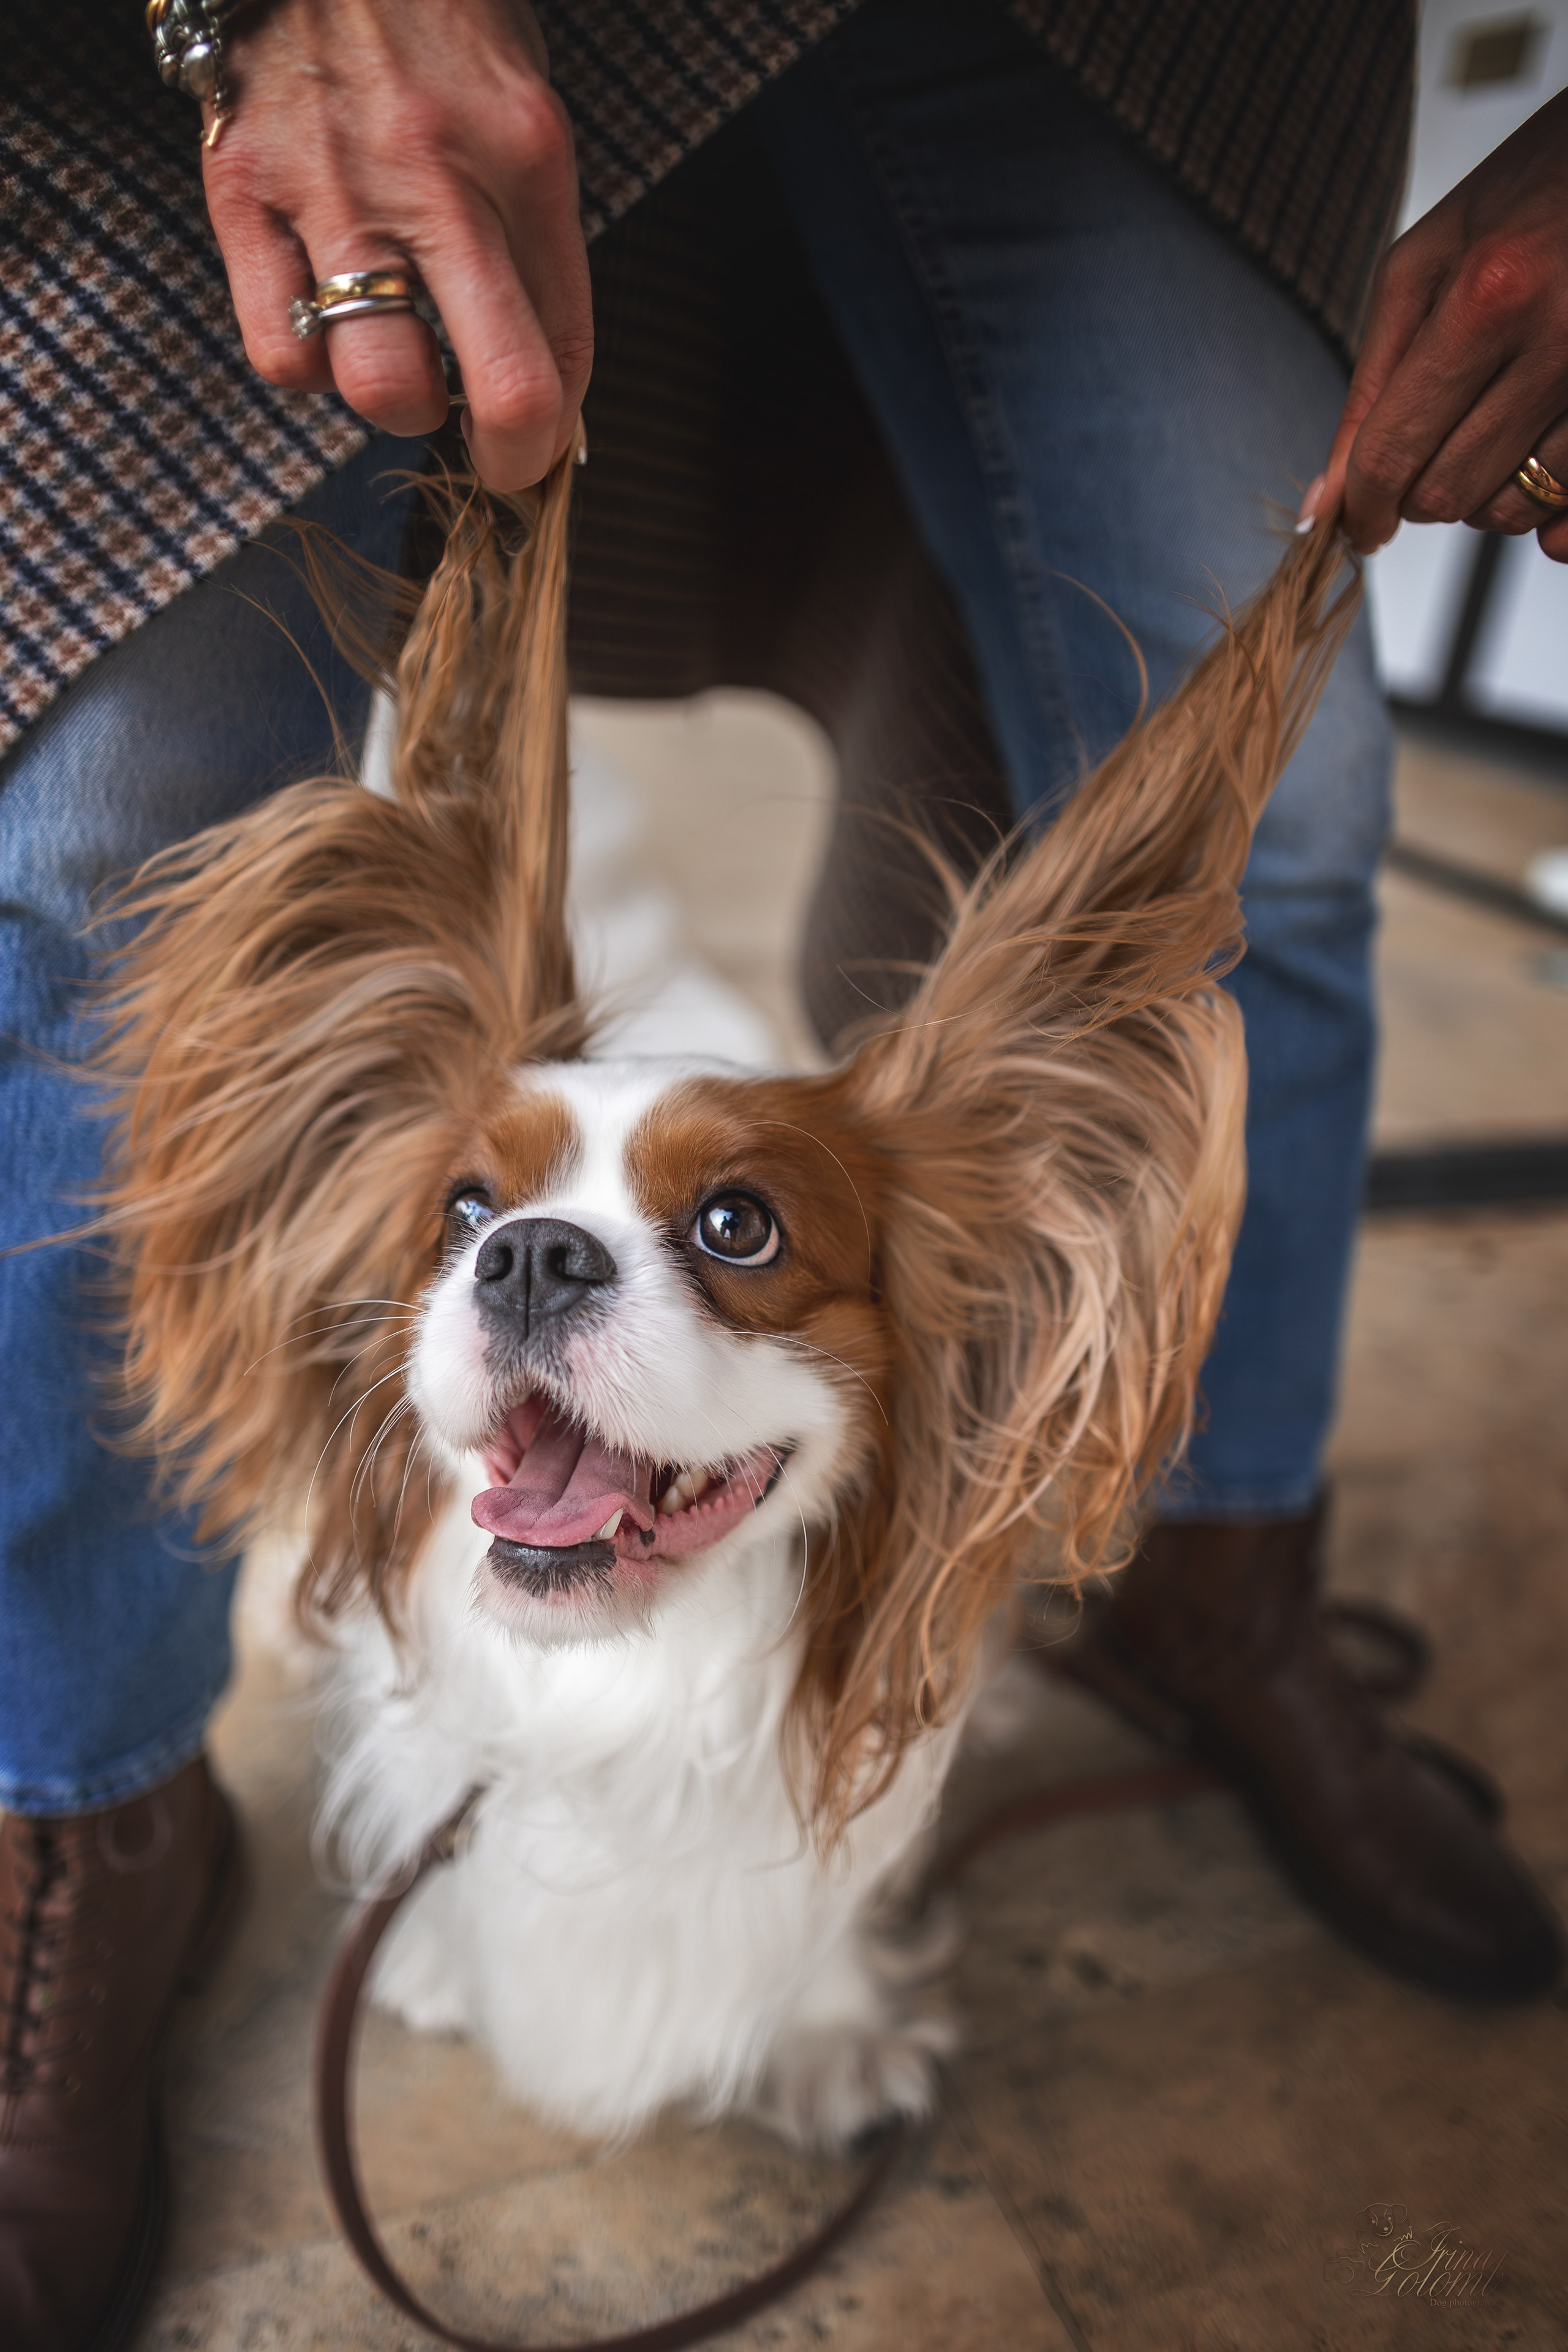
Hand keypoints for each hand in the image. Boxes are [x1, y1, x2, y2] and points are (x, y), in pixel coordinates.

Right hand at [202, 0, 591, 490]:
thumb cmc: (438, 32)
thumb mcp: (526, 124)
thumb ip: (545, 253)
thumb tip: (551, 396)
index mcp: (523, 159)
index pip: (561, 356)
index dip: (552, 439)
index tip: (536, 450)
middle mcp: (433, 180)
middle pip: (493, 389)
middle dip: (502, 453)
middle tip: (488, 444)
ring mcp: (331, 189)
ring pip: (377, 384)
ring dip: (400, 402)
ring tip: (401, 358)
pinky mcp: (242, 193)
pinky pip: (280, 350)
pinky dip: (310, 366)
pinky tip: (327, 325)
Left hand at [1302, 87, 1567, 561]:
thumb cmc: (1529, 192)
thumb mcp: (1424, 265)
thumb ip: (1370, 385)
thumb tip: (1326, 498)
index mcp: (1488, 297)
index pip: (1392, 453)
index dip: (1360, 509)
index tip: (1355, 526)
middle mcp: (1557, 343)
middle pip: (1447, 495)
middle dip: (1417, 494)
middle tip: (1426, 449)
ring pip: (1511, 512)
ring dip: (1481, 497)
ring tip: (1488, 433)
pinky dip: (1544, 510)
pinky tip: (1534, 467)